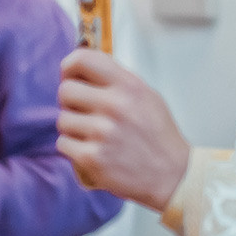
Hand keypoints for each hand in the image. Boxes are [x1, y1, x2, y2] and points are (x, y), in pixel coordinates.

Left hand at [57, 49, 191, 209]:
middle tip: (84, 112)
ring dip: (73, 128)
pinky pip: (63, 144)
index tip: (71, 76)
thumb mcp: (147, 96)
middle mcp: (115, 106)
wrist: (172, 175)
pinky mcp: (92, 158)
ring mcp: (102, 133)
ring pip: (62, 120)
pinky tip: (92, 151)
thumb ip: (117, 80)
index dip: (69, 67)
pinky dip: (73, 149)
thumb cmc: (158, 136)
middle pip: (66, 90)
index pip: (83, 60)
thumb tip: (82, 70)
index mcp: (129, 86)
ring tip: (94, 136)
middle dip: (70, 102)